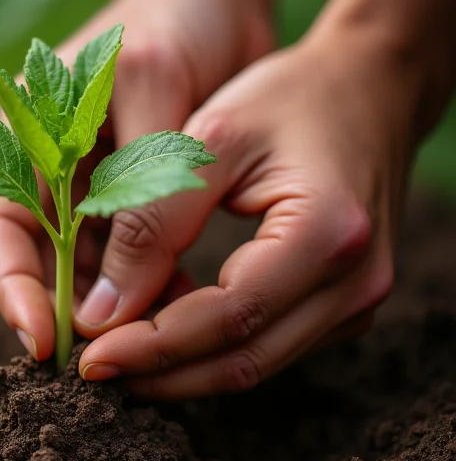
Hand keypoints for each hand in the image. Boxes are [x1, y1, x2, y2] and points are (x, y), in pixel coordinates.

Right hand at [0, 0, 271, 358]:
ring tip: (154, 339)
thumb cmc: (176, 23)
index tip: (45, 346)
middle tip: (108, 362)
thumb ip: (137, 192)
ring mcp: (90, 184)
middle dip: (72, 313)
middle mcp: (50, 168)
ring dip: (119, 306)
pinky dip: (154, 283)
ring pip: (92, 269)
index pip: (2, 231)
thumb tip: (109, 308)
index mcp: (25, 136)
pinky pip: (133, 256)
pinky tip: (185, 303)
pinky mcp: (133, 195)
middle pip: (44, 262)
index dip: (14, 292)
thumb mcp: (153, 92)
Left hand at [77, 24, 418, 398]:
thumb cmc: (288, 97)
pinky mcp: (345, 302)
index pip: (227, 318)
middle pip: (244, 360)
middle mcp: (356, 282)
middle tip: (97, 370)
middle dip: (162, 374)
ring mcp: (358, 299)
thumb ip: (155, 220)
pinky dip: (212, 348)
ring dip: (183, 369)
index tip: (90, 357)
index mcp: (327, 233)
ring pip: (256, 364)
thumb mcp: (212, 139)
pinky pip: (271, 345)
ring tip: (120, 356)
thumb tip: (102, 311)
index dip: (152, 346)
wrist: (371, 86)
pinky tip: (164, 334)